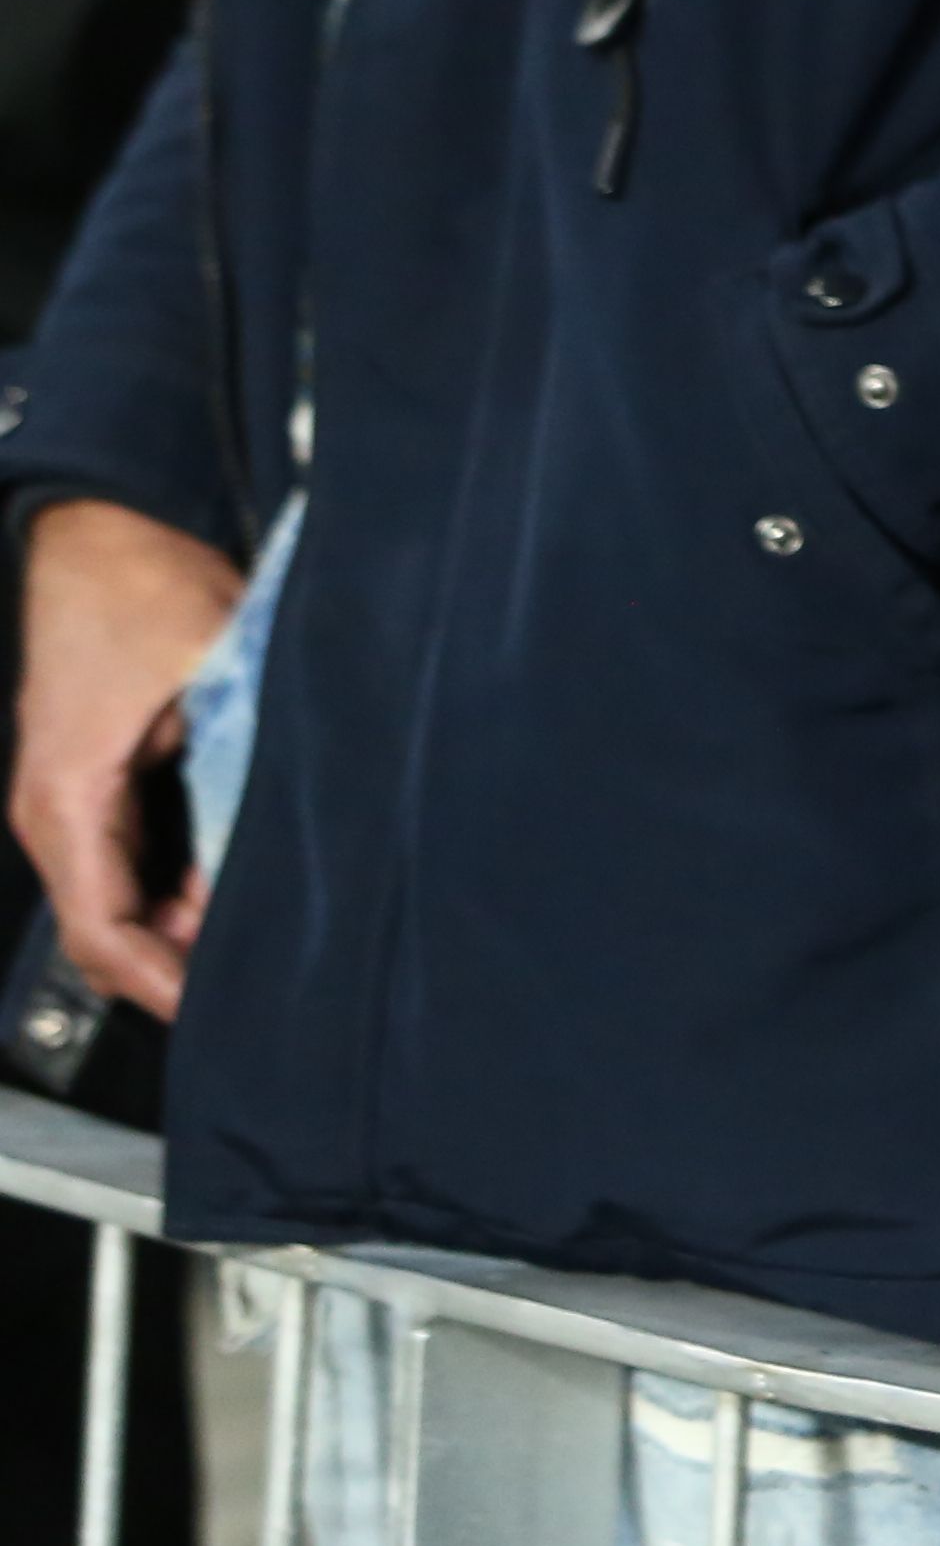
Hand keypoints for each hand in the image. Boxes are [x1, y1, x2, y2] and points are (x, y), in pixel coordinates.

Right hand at [12, 501, 240, 1018]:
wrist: (96, 531)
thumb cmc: (142, 588)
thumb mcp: (214, 673)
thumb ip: (239, 763)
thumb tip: (281, 840)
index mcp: (65, 800)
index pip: (101, 931)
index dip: (160, 983)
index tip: (218, 1013)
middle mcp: (51, 811)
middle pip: (104, 931)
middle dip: (176, 967)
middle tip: (260, 988)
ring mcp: (66, 799)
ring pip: (116, 900)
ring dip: (179, 927)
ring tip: (258, 947)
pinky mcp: (90, 780)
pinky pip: (125, 862)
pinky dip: (173, 888)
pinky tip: (231, 890)